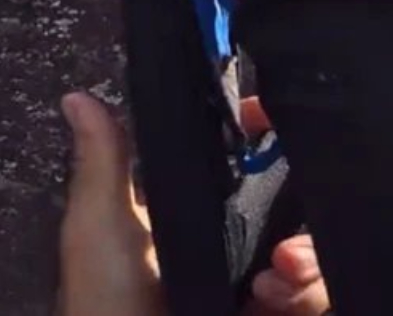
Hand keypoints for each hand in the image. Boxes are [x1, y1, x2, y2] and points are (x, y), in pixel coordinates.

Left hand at [57, 91, 330, 315]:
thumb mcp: (98, 229)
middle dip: (305, 212)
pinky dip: (305, 295)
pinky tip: (274, 298)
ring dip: (306, 265)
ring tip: (276, 278)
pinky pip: (314, 298)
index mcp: (191, 218)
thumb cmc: (104, 305)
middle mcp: (231, 251)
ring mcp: (257, 291)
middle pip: (293, 211)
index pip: (244, 169)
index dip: (266, 145)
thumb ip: (104, 163)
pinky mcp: (273, 315)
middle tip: (287, 241)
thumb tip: (78, 97)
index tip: (272, 126)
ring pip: (312, 257)